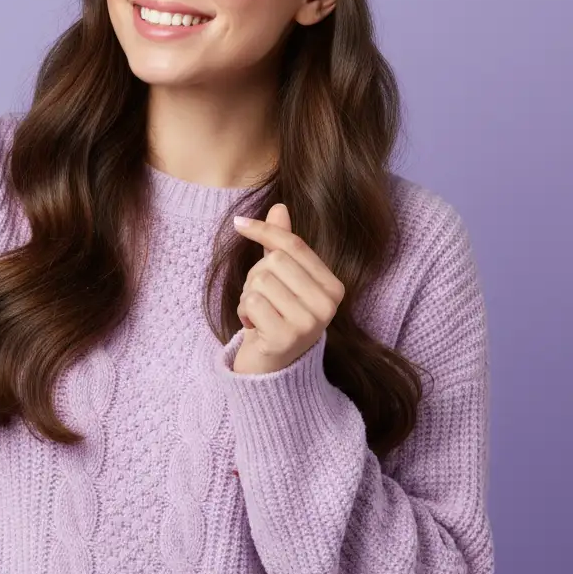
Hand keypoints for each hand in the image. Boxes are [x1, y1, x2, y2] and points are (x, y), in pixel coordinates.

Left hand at [231, 203, 345, 374]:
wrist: (272, 367)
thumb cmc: (277, 315)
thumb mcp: (282, 278)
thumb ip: (281, 245)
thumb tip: (279, 206)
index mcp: (333, 286)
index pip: (294, 245)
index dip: (264, 230)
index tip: (238, 223)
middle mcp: (328, 305)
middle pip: (275, 261)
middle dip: (256, 275)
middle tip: (261, 298)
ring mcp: (309, 323)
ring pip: (260, 281)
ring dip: (248, 296)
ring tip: (258, 313)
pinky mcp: (286, 338)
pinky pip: (252, 302)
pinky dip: (244, 312)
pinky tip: (254, 327)